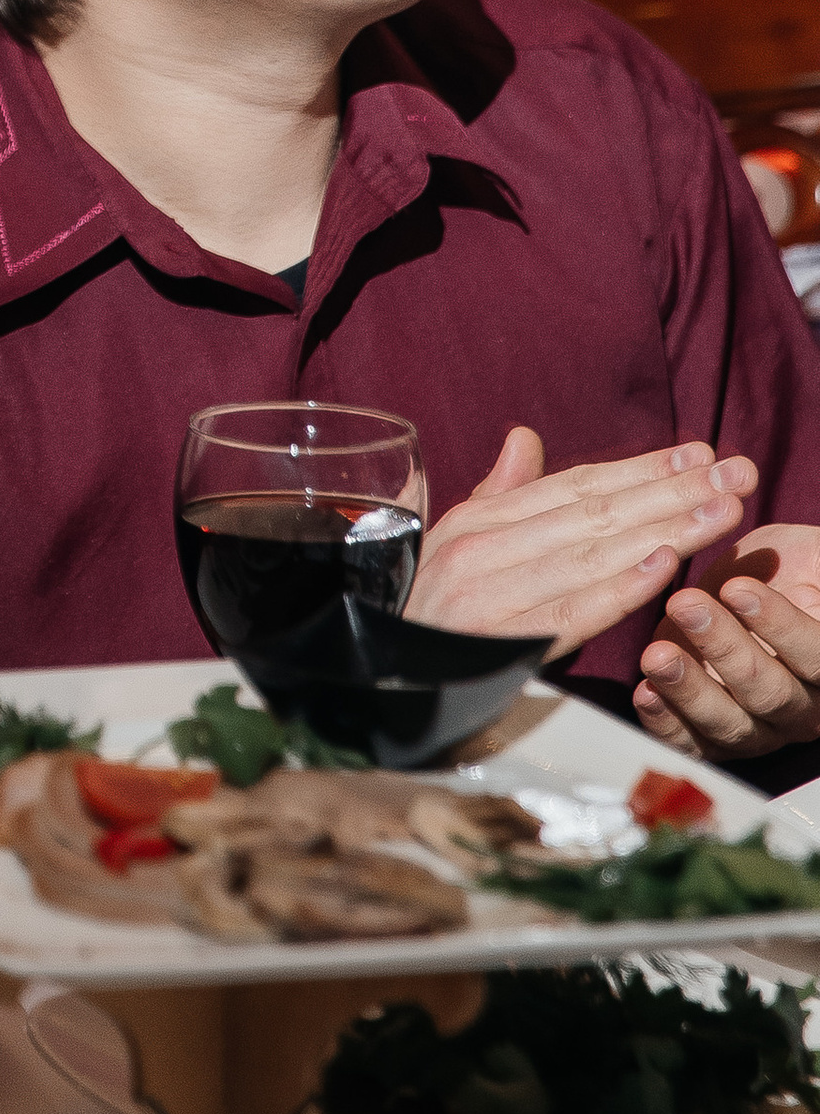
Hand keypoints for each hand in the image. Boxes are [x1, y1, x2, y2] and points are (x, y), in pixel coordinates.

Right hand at [405, 426, 759, 653]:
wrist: (379, 675)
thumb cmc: (426, 612)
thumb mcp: (456, 543)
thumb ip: (501, 494)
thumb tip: (527, 438)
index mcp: (478, 522)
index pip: (574, 486)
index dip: (641, 469)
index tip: (698, 454)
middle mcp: (482, 550)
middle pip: (594, 514)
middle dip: (672, 491)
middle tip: (735, 473)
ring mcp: (489, 596)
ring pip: (593, 555)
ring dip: (666, 530)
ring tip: (723, 510)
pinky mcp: (500, 645)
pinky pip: (573, 612)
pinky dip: (621, 588)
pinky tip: (666, 566)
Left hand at [633, 522, 819, 762]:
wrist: (746, 591)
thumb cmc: (789, 569)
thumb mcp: (813, 561)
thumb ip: (816, 575)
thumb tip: (812, 592)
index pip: (815, 655)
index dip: (780, 625)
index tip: (737, 588)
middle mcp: (802, 708)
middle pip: (770, 693)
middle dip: (725, 648)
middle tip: (685, 604)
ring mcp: (758, 730)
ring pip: (730, 723)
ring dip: (690, 689)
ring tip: (656, 653)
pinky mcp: (711, 739)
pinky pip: (693, 744)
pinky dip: (667, 723)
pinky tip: (645, 692)